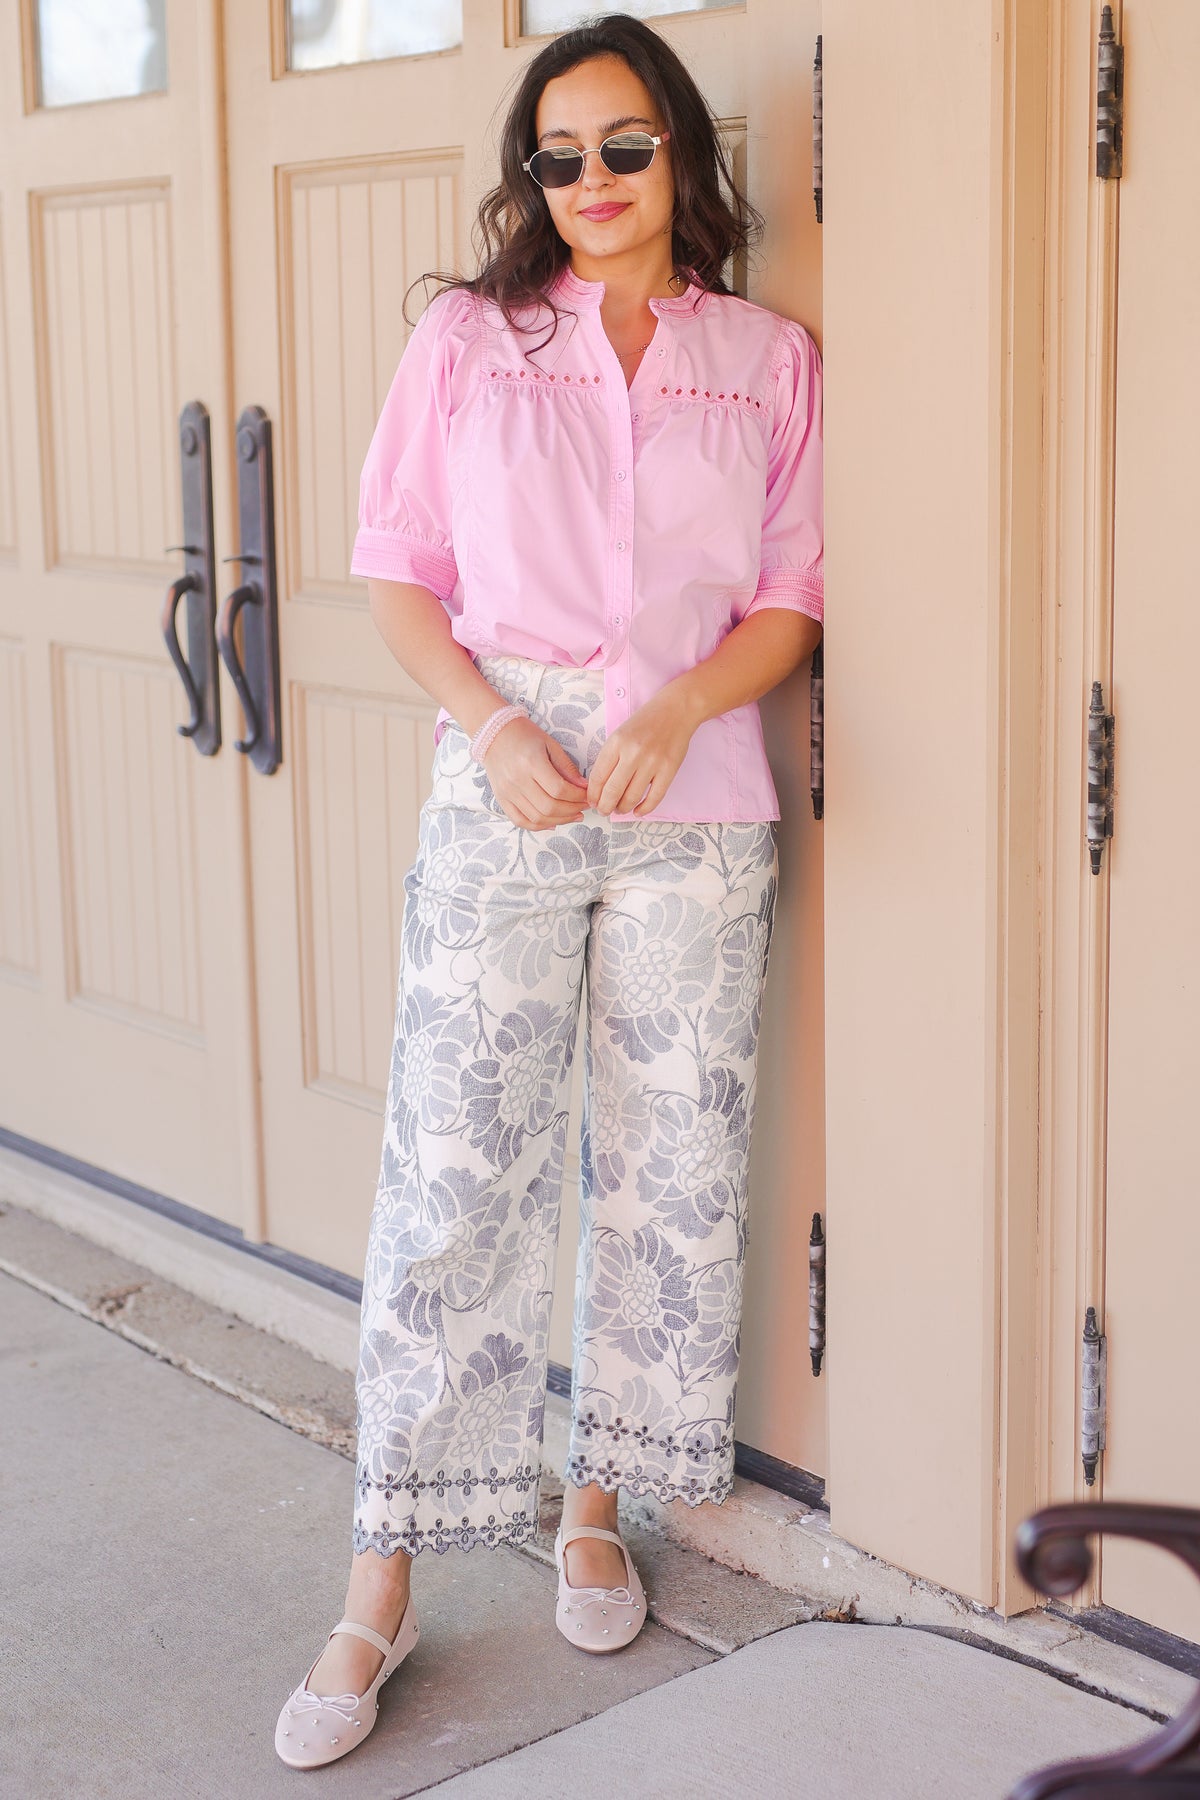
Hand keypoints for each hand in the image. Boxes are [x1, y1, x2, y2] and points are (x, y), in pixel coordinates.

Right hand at [482, 714, 589, 829]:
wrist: (493, 734)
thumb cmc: (524, 736)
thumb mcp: (550, 744)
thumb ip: (566, 767)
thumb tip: (583, 787)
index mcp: (531, 763)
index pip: (559, 789)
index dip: (578, 796)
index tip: (587, 795)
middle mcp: (517, 780)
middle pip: (549, 807)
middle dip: (572, 810)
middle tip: (584, 806)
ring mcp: (507, 792)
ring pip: (537, 818)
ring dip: (560, 820)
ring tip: (573, 815)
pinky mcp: (501, 799)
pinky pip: (521, 821)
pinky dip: (539, 826)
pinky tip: (553, 822)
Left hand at [587, 686, 695, 816]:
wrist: (676, 710)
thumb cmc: (646, 722)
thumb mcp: (620, 734)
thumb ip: (610, 757)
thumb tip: (599, 786)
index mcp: (616, 742)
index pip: (598, 777)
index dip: (593, 794)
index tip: (593, 801)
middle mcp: (633, 753)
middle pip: (612, 791)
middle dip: (605, 806)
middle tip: (604, 810)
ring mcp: (652, 762)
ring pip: (632, 797)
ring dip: (622, 808)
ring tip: (620, 809)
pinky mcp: (669, 770)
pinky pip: (654, 797)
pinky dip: (644, 809)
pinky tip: (637, 811)